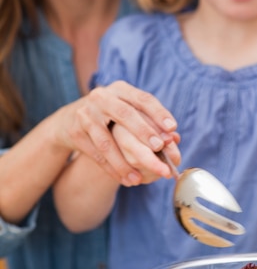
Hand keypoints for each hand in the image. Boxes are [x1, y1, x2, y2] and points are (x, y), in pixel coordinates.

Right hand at [55, 80, 178, 184]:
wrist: (69, 120)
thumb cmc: (109, 115)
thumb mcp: (126, 110)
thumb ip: (149, 121)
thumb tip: (175, 138)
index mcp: (120, 89)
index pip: (143, 98)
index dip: (159, 113)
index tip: (172, 128)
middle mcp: (101, 98)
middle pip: (125, 115)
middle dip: (144, 132)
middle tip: (161, 148)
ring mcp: (86, 115)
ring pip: (107, 141)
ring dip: (125, 162)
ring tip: (140, 179)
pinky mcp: (76, 132)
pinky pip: (96, 155)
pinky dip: (112, 169)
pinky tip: (126, 179)